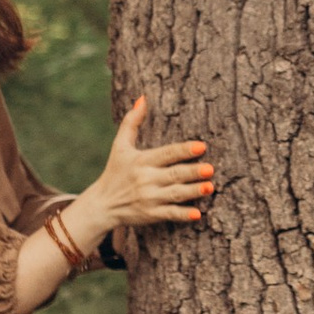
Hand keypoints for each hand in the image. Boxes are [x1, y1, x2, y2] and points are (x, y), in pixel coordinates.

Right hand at [68, 95, 214, 242]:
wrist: (102, 204)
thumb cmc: (115, 171)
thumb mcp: (120, 146)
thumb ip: (132, 122)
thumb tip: (143, 98)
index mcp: (142, 161)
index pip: (166, 154)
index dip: (184, 150)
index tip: (201, 146)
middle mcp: (146, 179)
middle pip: (174, 174)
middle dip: (192, 172)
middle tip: (210, 169)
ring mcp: (149, 198)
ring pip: (176, 194)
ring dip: (194, 191)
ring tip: (210, 187)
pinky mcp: (152, 214)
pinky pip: (170, 214)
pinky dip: (183, 215)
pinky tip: (198, 214)